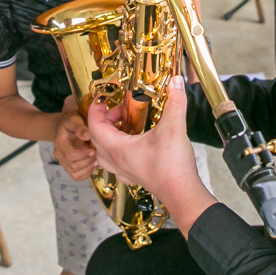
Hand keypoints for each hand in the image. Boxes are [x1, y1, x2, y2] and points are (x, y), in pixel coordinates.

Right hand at [53, 97, 96, 180]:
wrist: (63, 127)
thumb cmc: (69, 122)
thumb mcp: (73, 119)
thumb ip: (79, 127)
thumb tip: (87, 136)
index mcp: (59, 143)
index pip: (70, 155)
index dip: (83, 155)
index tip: (93, 150)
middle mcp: (59, 155)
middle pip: (74, 166)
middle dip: (88, 161)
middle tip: (97, 154)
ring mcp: (63, 163)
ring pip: (76, 174)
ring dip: (88, 169)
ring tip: (96, 160)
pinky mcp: (68, 167)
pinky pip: (77, 176)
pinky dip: (87, 173)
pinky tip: (93, 164)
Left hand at [87, 76, 215, 234]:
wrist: (182, 192)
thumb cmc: (172, 167)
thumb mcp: (174, 128)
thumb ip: (175, 102)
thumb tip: (176, 82)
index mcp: (118, 148)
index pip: (94, 126)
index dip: (95, 111)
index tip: (102, 100)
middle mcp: (116, 161)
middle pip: (96, 139)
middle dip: (104, 121)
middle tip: (119, 111)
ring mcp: (124, 171)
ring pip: (103, 153)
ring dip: (108, 137)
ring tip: (124, 126)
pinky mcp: (134, 176)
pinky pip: (115, 163)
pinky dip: (116, 152)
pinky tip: (131, 145)